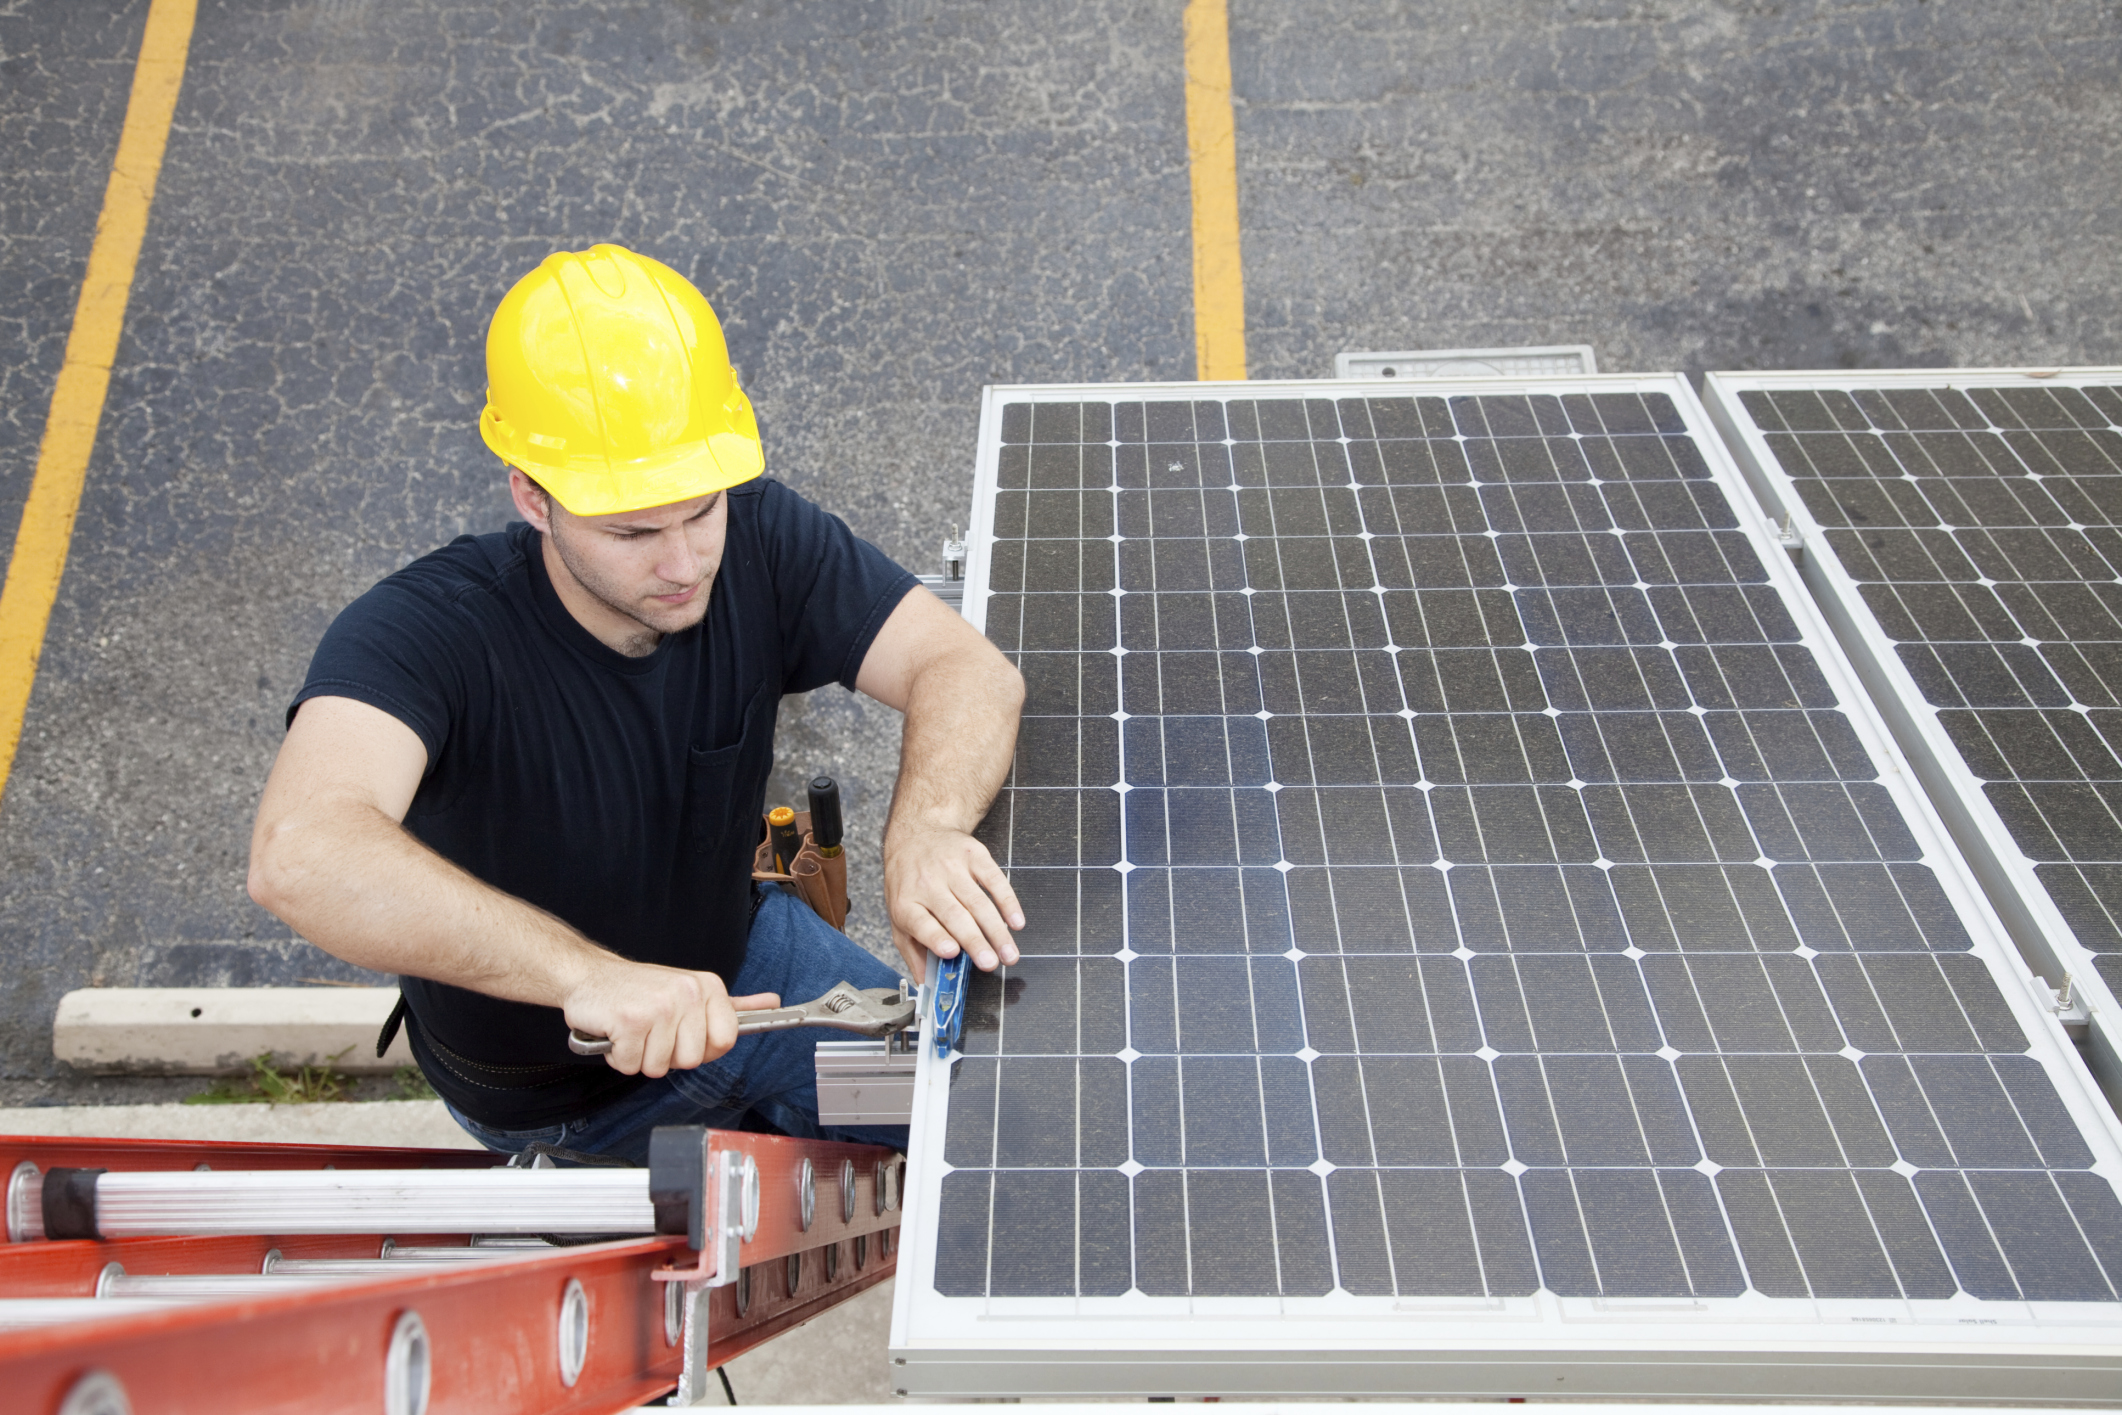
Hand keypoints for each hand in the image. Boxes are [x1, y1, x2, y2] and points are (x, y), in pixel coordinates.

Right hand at [560, 957, 778, 1076]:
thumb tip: (773, 1004)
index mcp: (708, 987)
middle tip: (652, 1031)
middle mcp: (688, 993)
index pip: (725, 1042)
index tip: (683, 1034)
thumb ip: (734, 1005)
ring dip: (640, 1056)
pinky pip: (631, 1065)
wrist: (589, 977)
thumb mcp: (692, 991)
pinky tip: (616, 1032)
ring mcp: (660, 1006)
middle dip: (667, 1055)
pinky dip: (619, 1056)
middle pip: (692, 1060)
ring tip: (634, 1030)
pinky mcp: (630, 1021)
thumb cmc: (641, 990)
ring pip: (660, 1066)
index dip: (702, 1048)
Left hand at [884, 824, 1024, 974]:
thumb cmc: (908, 882)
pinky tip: (1016, 921)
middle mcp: (927, 884)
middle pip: (954, 916)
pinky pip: (994, 880)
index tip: (951, 951)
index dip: (935, 937)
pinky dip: (1008, 901)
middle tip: (991, 964)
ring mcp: (952, 868)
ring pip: (978, 902)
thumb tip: (926, 984)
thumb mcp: (898, 915)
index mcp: (906, 903)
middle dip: (975, 941)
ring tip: (1009, 954)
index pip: (920, 922)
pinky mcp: (973, 856)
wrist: (917, 834)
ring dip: (997, 930)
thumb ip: (912, 950)